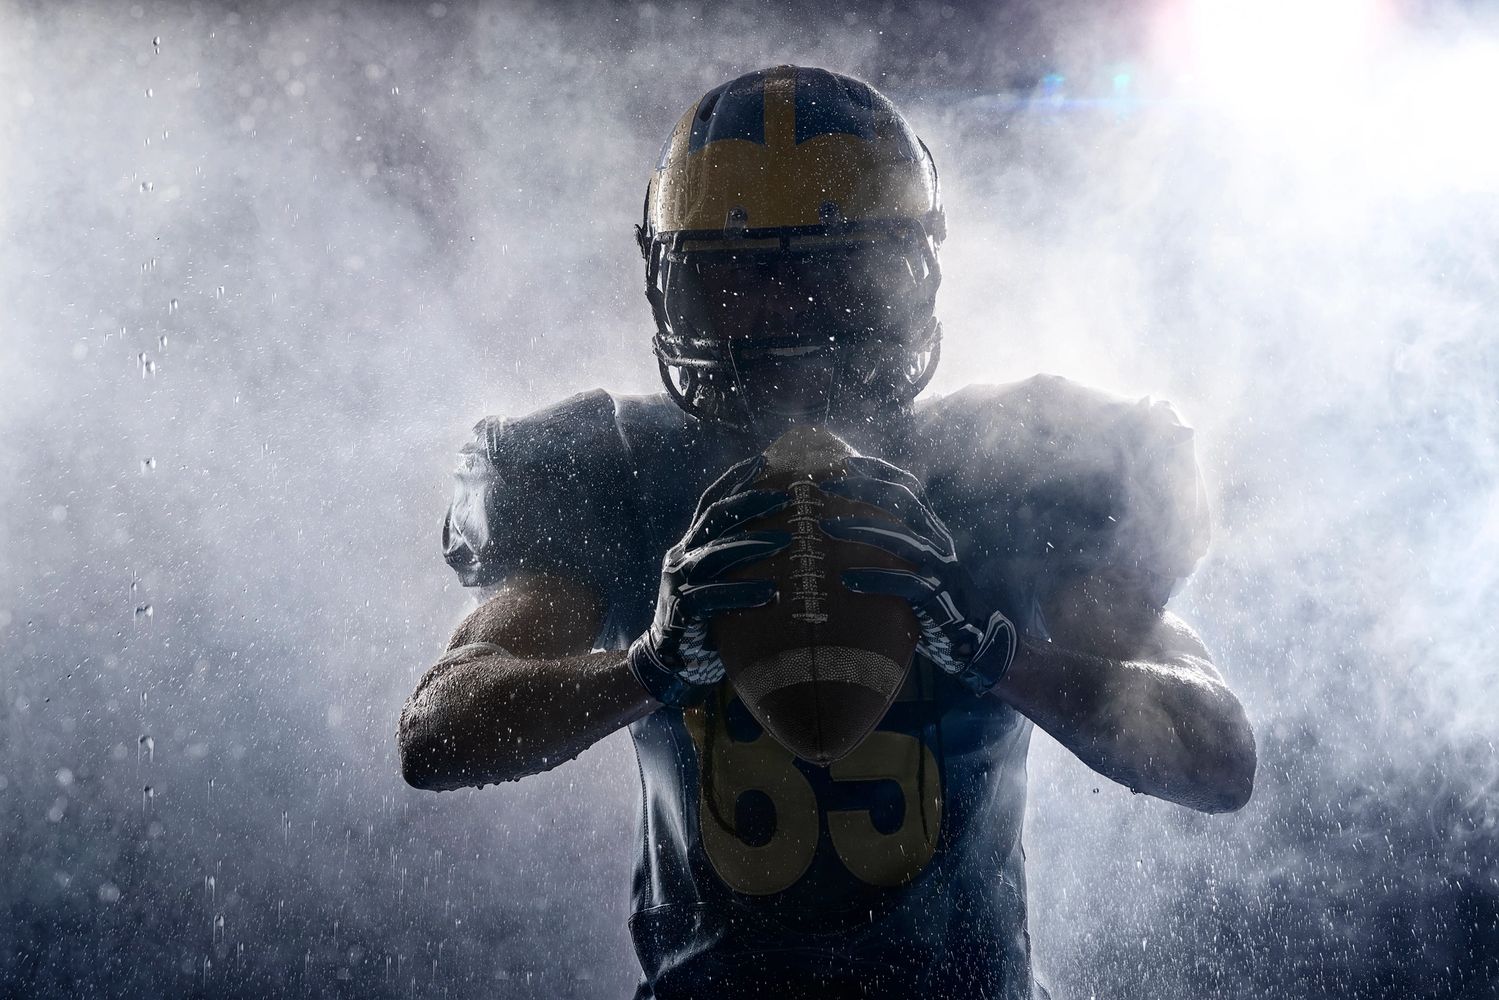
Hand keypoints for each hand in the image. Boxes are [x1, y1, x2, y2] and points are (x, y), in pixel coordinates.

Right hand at [628, 455, 790, 706]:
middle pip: (715, 519)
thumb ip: (740, 561)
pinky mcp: (681, 611)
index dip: (733, 480)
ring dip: (751, 546)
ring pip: (715, 554)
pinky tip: (770, 594)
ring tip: (786, 542)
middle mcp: (681, 557)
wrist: (671, 662)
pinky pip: (712, 597)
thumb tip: (787, 538)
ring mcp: (677, 583)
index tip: (762, 460)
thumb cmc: (708, 620)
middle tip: (787, 497)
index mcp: (690, 545)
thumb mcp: (721, 581)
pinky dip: (741, 593)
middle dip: (750, 503)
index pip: (711, 503)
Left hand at [819, 456, 1017, 695]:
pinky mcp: (937, 596)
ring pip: (899, 538)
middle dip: (864, 489)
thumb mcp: (918, 564)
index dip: (879, 471)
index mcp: (932, 530)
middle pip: (902, 503)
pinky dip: (873, 579)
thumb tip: (855, 525)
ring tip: (825, 527)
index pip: (908, 489)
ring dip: (860, 529)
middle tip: (827, 487)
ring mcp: (939, 567)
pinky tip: (846, 579)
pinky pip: (904, 583)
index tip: (847, 462)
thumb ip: (897, 544)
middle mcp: (937, 541)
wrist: (977, 637)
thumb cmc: (938, 599)